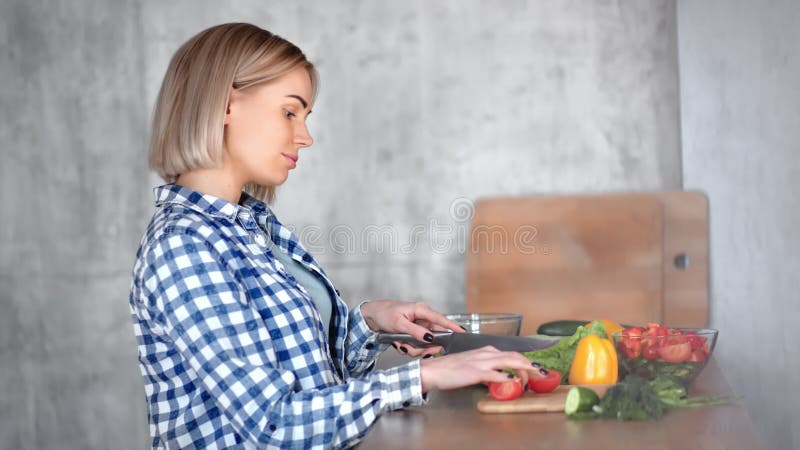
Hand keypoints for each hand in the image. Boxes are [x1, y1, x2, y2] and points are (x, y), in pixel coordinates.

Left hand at [359, 300, 465, 356]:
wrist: (373, 316)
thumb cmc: (385, 313)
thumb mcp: (399, 324)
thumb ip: (416, 331)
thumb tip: (430, 337)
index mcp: (421, 310)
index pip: (441, 319)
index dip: (453, 327)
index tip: (463, 333)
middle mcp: (422, 318)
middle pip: (434, 337)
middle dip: (423, 347)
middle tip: (413, 349)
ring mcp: (419, 327)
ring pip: (424, 344)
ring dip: (412, 348)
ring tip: (400, 343)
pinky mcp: (414, 333)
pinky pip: (416, 345)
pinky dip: (407, 347)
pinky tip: (399, 343)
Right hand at [419, 346, 536, 392]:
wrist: (433, 371)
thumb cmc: (450, 370)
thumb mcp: (473, 368)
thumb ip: (488, 372)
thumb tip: (500, 379)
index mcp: (486, 351)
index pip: (512, 354)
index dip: (527, 362)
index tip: (537, 370)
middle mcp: (486, 353)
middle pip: (515, 356)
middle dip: (531, 365)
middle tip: (543, 374)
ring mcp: (481, 362)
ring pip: (509, 361)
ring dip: (524, 370)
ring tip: (534, 377)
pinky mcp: (475, 372)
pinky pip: (495, 374)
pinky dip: (506, 377)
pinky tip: (513, 382)